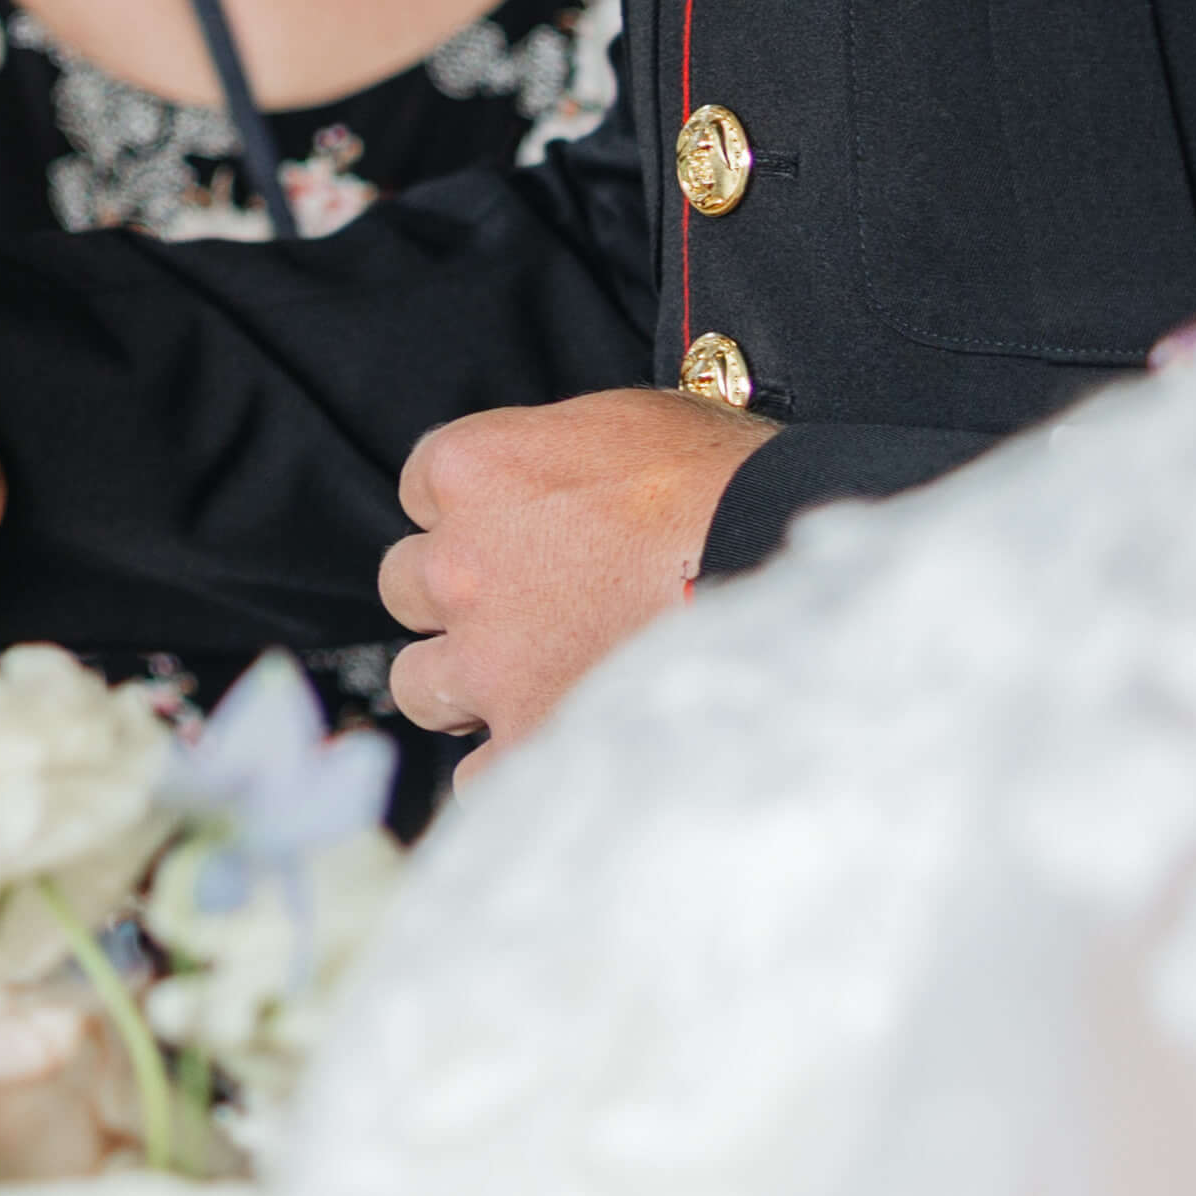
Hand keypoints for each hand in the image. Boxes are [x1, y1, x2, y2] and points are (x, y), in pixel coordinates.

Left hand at [380, 387, 765, 747]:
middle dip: (459, 599)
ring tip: (534, 683)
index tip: (515, 530)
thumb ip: (561, 452)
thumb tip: (565, 476)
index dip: (473, 514)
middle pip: (408, 585)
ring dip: (465, 684)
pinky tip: (560, 745)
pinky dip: (511, 765)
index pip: (422, 490)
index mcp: (475, 471)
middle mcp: (459, 565)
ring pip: (421, 683)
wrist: (786, 567)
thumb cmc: (729, 483)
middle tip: (527, 609)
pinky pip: (478, 773)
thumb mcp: (634, 422)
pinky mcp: (528, 740)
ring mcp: (487, 660)